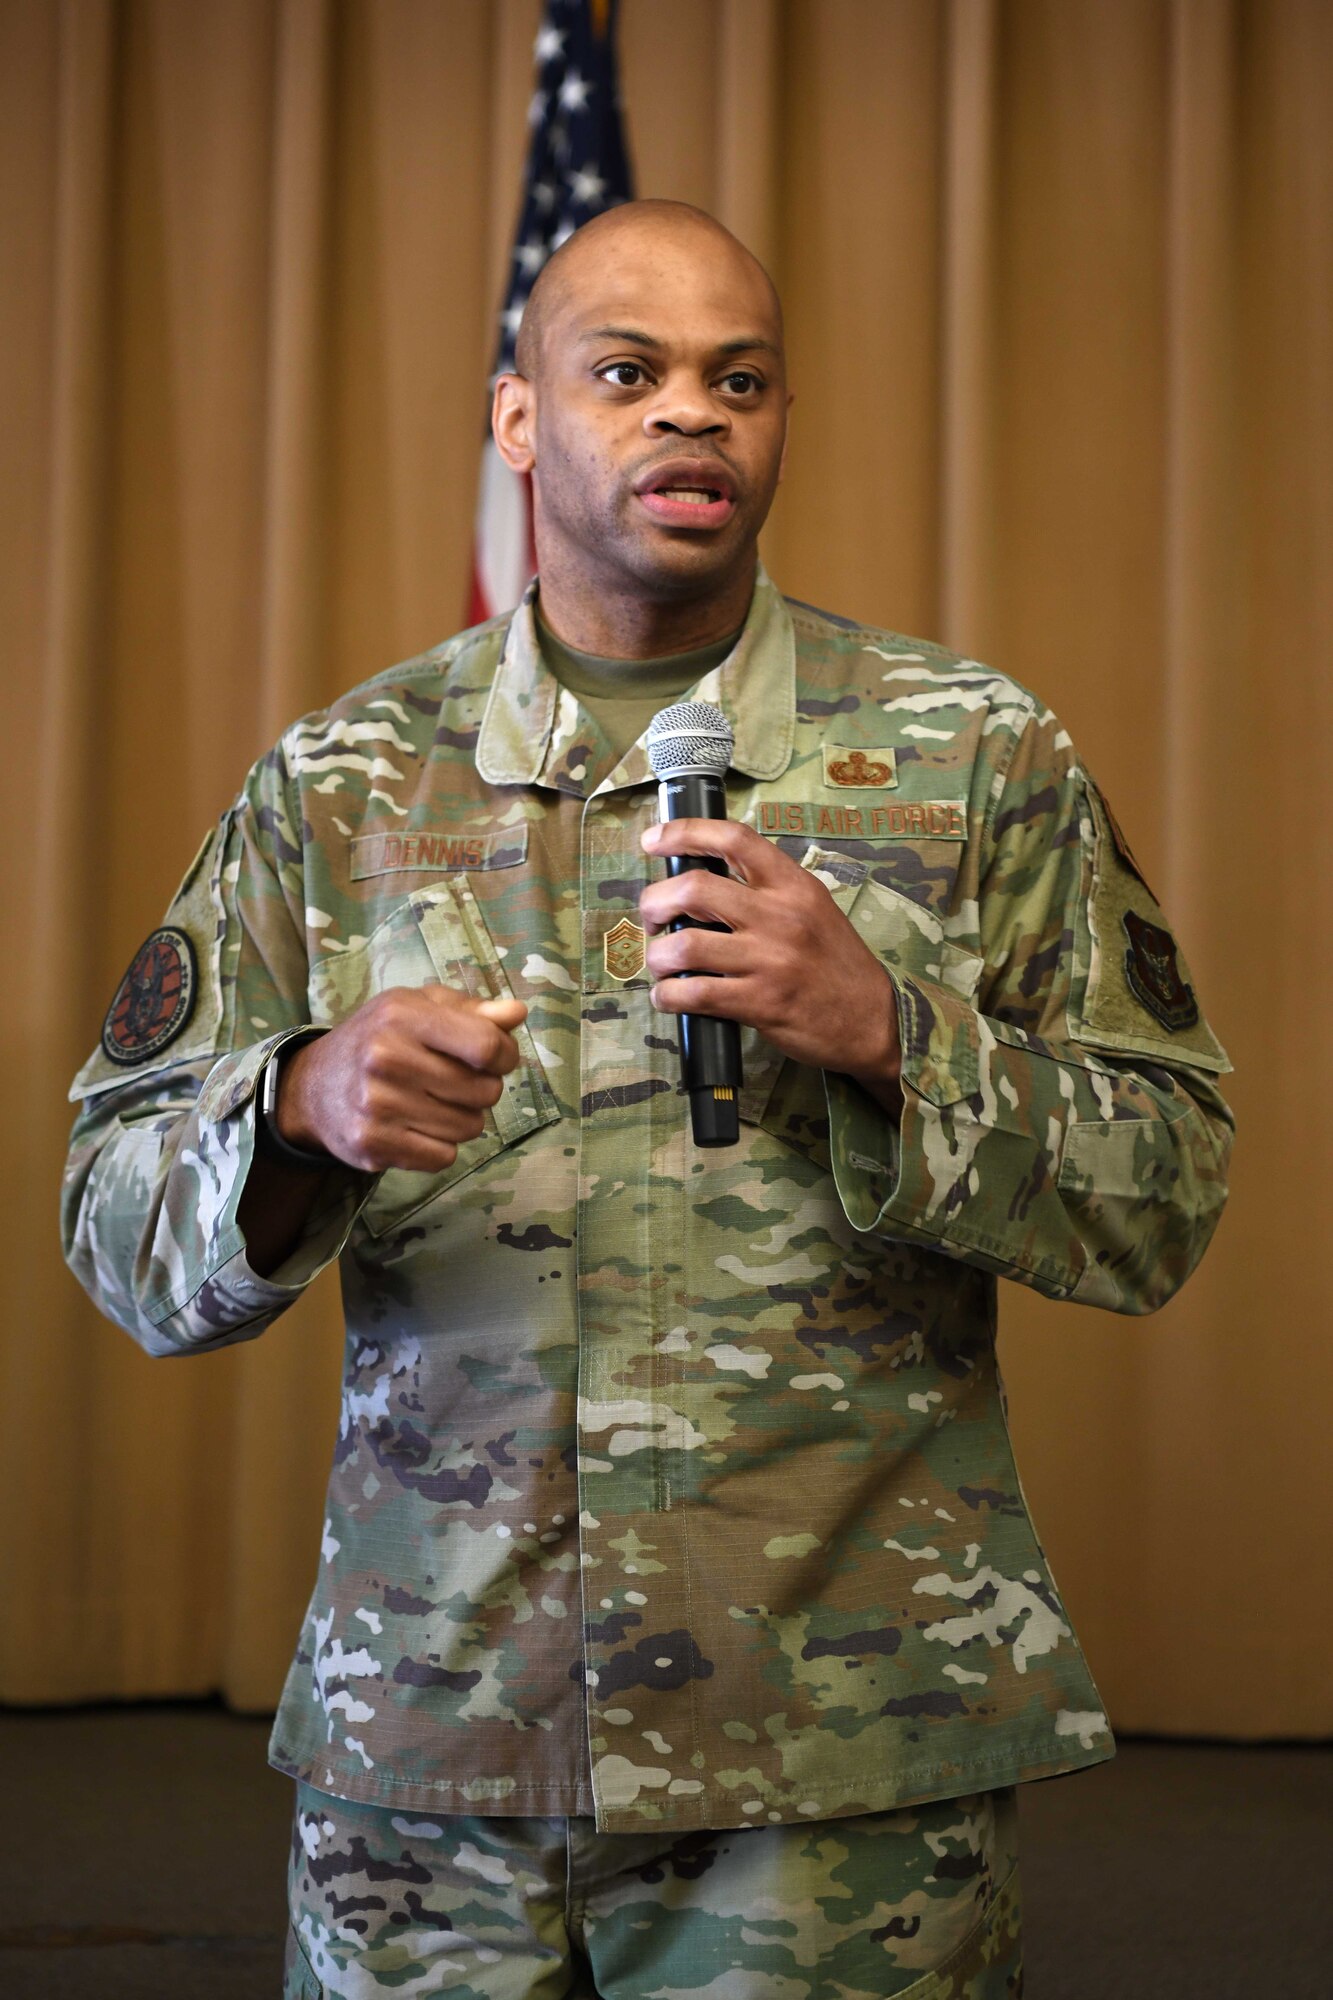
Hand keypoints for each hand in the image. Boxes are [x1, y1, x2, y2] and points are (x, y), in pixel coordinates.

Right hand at [277, 987, 527, 1172]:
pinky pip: (443, 1157)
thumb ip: (472, 1011)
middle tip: (457, 1082)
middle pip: (484, 1091)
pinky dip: (440, 1146)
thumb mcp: (418, 1008)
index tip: (495, 1058)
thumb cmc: (379, 1038)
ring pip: (469, 1128)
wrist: (313, 1087)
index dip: (505, 1056)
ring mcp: (377, 1105)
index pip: (487, 1046)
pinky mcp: (372, 1145)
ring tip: (435, 1103)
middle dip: (483, 1089)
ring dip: (463, 1119)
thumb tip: (518, 1013)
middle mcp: (386, 1057)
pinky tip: (417, 1126)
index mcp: (402, 1015)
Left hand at [639, 820, 901, 1107]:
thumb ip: (764, 891)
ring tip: (661, 964)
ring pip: (684, 946)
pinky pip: (694, 994)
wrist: (873, 1020)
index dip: (685, 832)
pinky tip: (669, 997)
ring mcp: (770, 960)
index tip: (653, 841)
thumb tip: (698, 884)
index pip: (734, 839)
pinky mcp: (761, 1003)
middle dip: (654, 903)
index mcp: (793, 885)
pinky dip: (668, 996)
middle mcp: (780, 916)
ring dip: (657, 956)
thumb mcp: (811, 909)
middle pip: (694, 889)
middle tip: (651, 919)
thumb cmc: (835, 964)